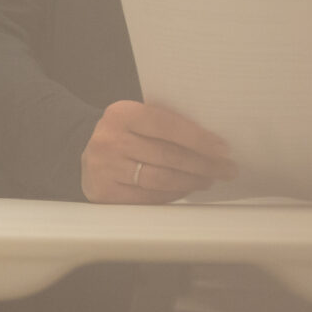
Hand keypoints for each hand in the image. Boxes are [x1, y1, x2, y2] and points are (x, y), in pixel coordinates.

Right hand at [81, 100, 236, 203]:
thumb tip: (213, 142)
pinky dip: (173, 194)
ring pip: (161, 179)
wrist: (85, 151)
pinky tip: (185, 189)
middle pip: (167, 155)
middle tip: (226, 169)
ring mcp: (104, 168)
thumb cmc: (125, 134)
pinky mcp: (105, 192)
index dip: (198, 139)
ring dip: (191, 181)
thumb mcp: (138, 119)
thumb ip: (167, 124)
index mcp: (121, 114)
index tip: (223, 149)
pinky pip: (149, 197)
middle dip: (203, 164)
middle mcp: (109, 140)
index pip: (166, 125)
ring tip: (208, 180)